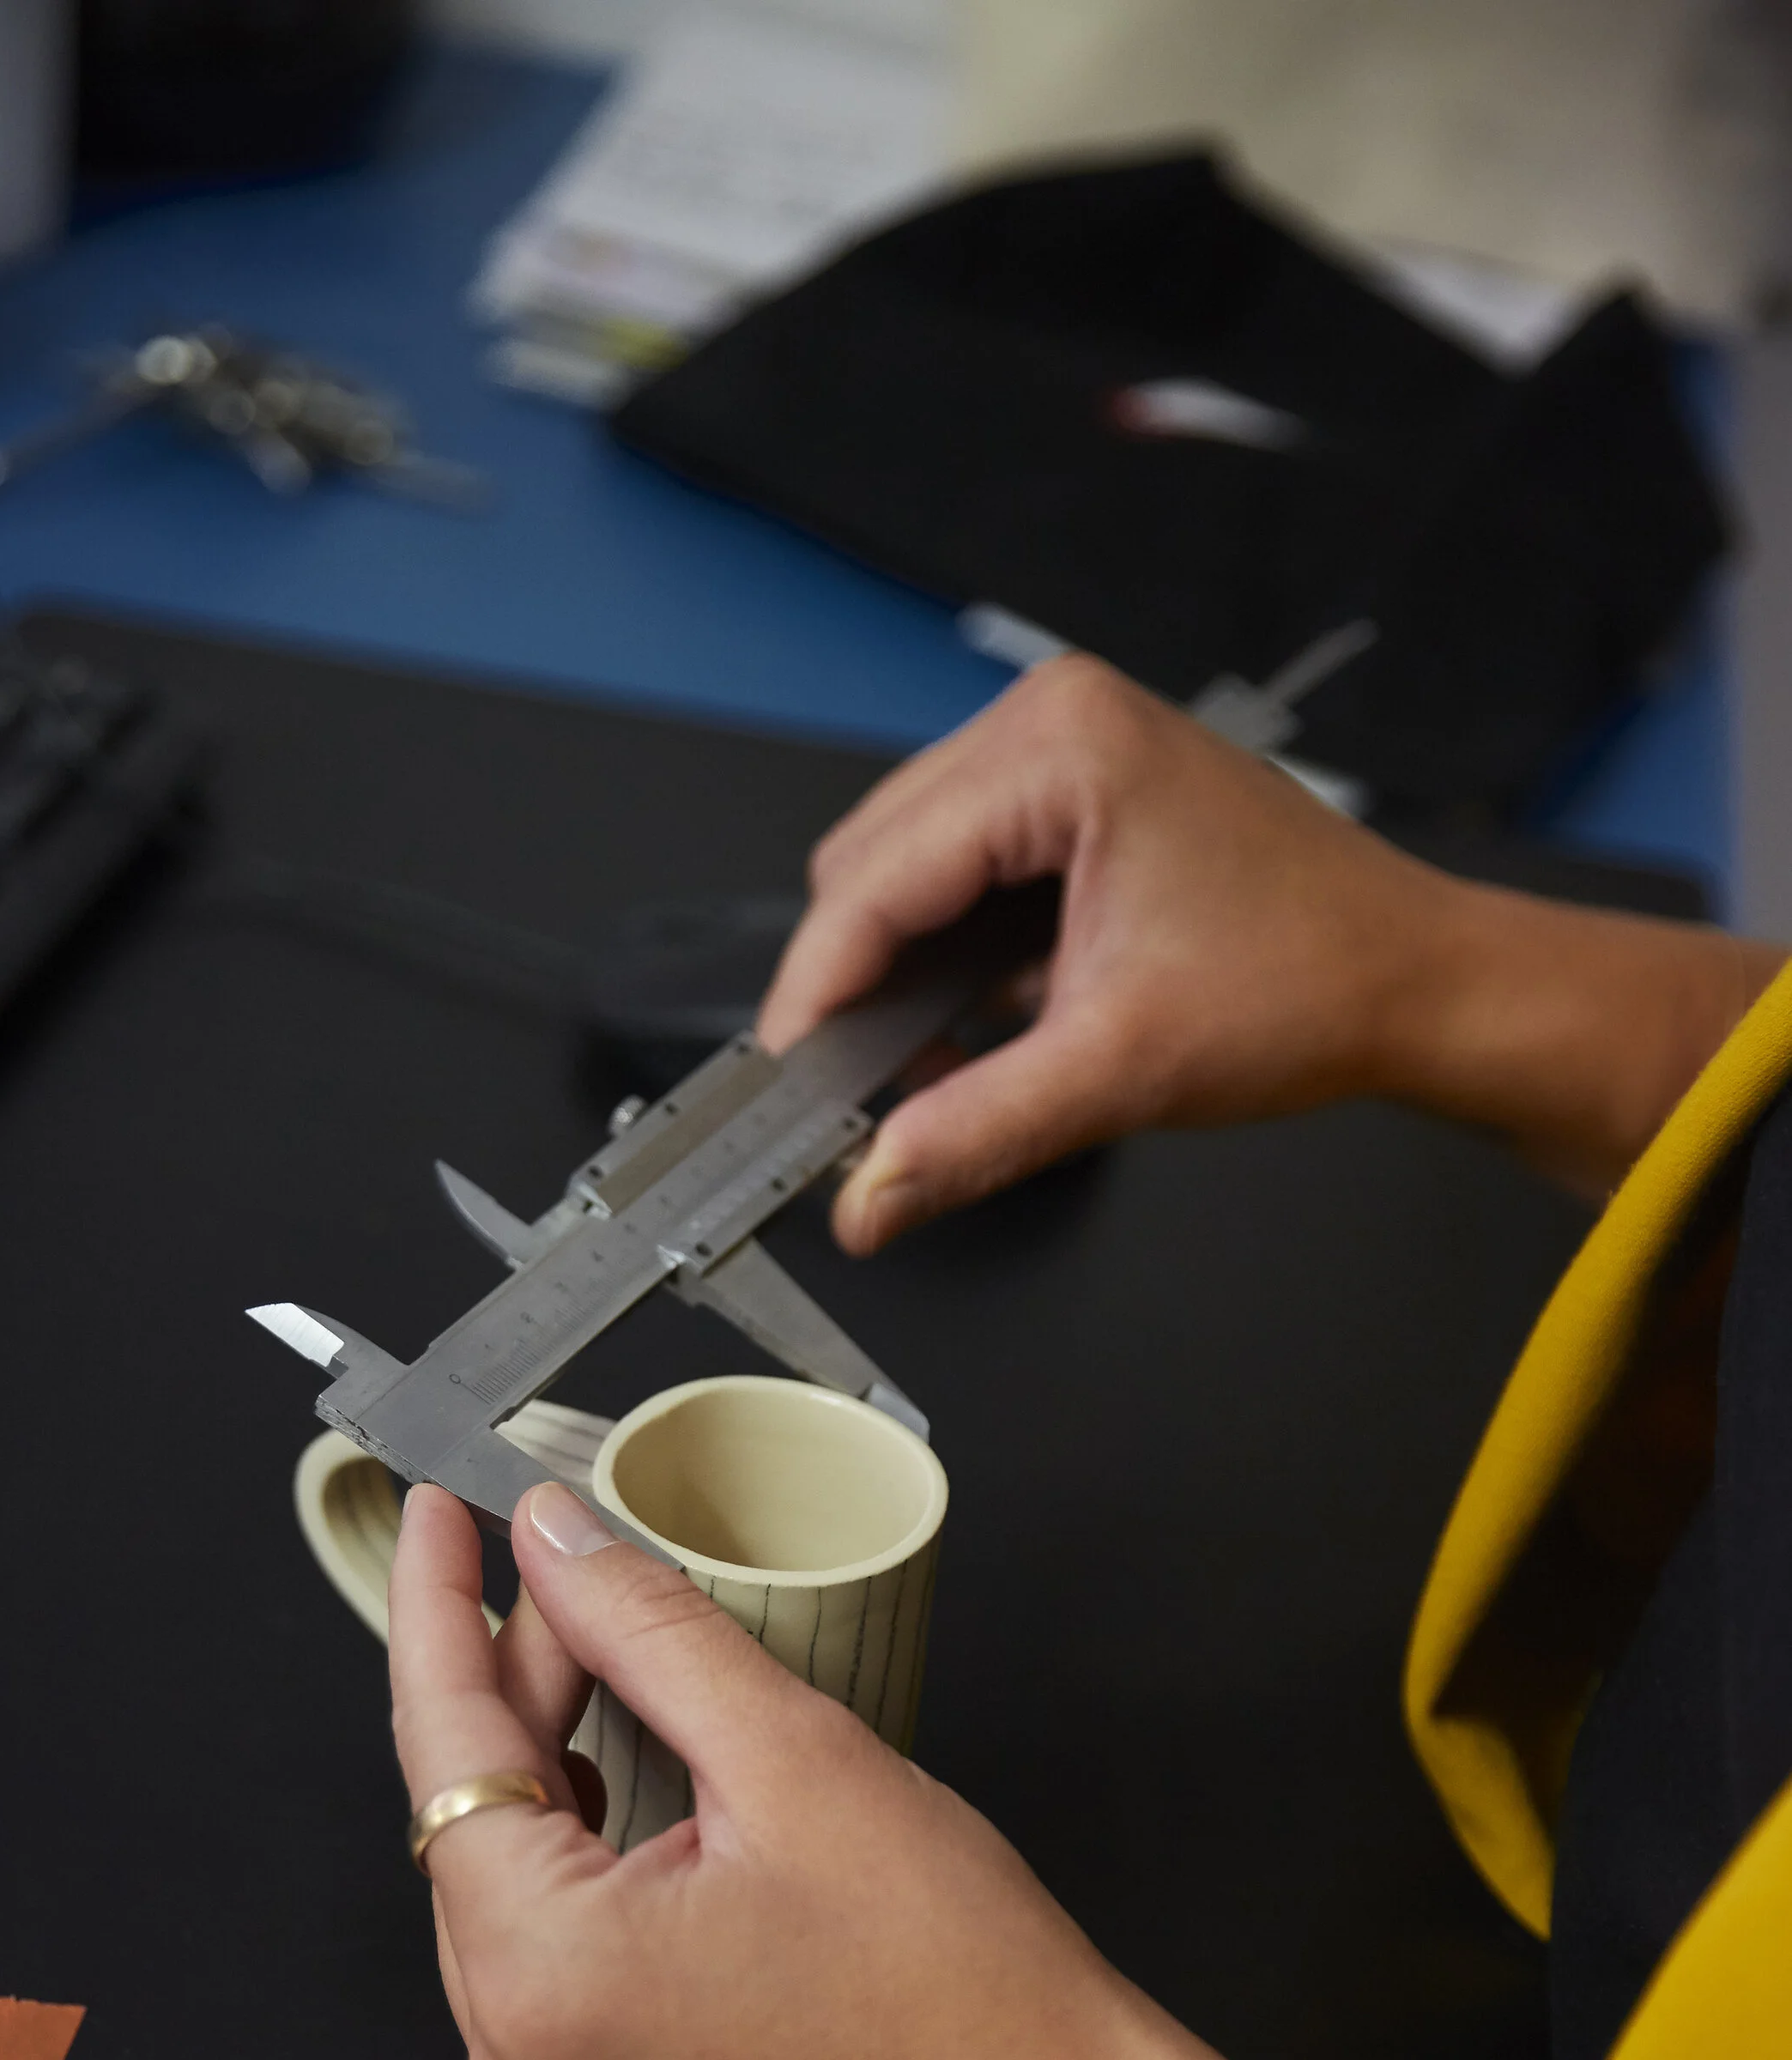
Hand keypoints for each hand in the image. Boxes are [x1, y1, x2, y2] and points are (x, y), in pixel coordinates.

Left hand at [389, 1478, 1397, 2059]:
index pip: (442, 1750)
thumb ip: (649, 1632)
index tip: (435, 1516)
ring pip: (506, 1924)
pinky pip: (547, 2012)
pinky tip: (645, 1852)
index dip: (436, 1611)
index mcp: (543, 1977)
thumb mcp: (798, 1760)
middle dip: (522, 1705)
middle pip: (472, 1839)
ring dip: (553, 1813)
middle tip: (584, 1596)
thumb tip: (553, 1539)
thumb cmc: (960, 1983)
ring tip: (625, 1714)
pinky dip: (579, 1918)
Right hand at [759, 655, 1780, 1239]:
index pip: (879, 876)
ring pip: (909, 870)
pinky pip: (964, 873)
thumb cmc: (1311, 987)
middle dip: (858, 985)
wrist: (1416, 982)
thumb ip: (976, 1132)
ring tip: (929, 1074)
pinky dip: (951, 957)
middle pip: (874, 862)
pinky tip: (975, 1030)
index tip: (782, 1088)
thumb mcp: (1123, 1070)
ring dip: (903, 974)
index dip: (817, 992)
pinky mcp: (1079, 793)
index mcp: (1059, 749)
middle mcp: (1052, 721)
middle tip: (854, 1101)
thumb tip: (867, 1198)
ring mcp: (1065, 749)